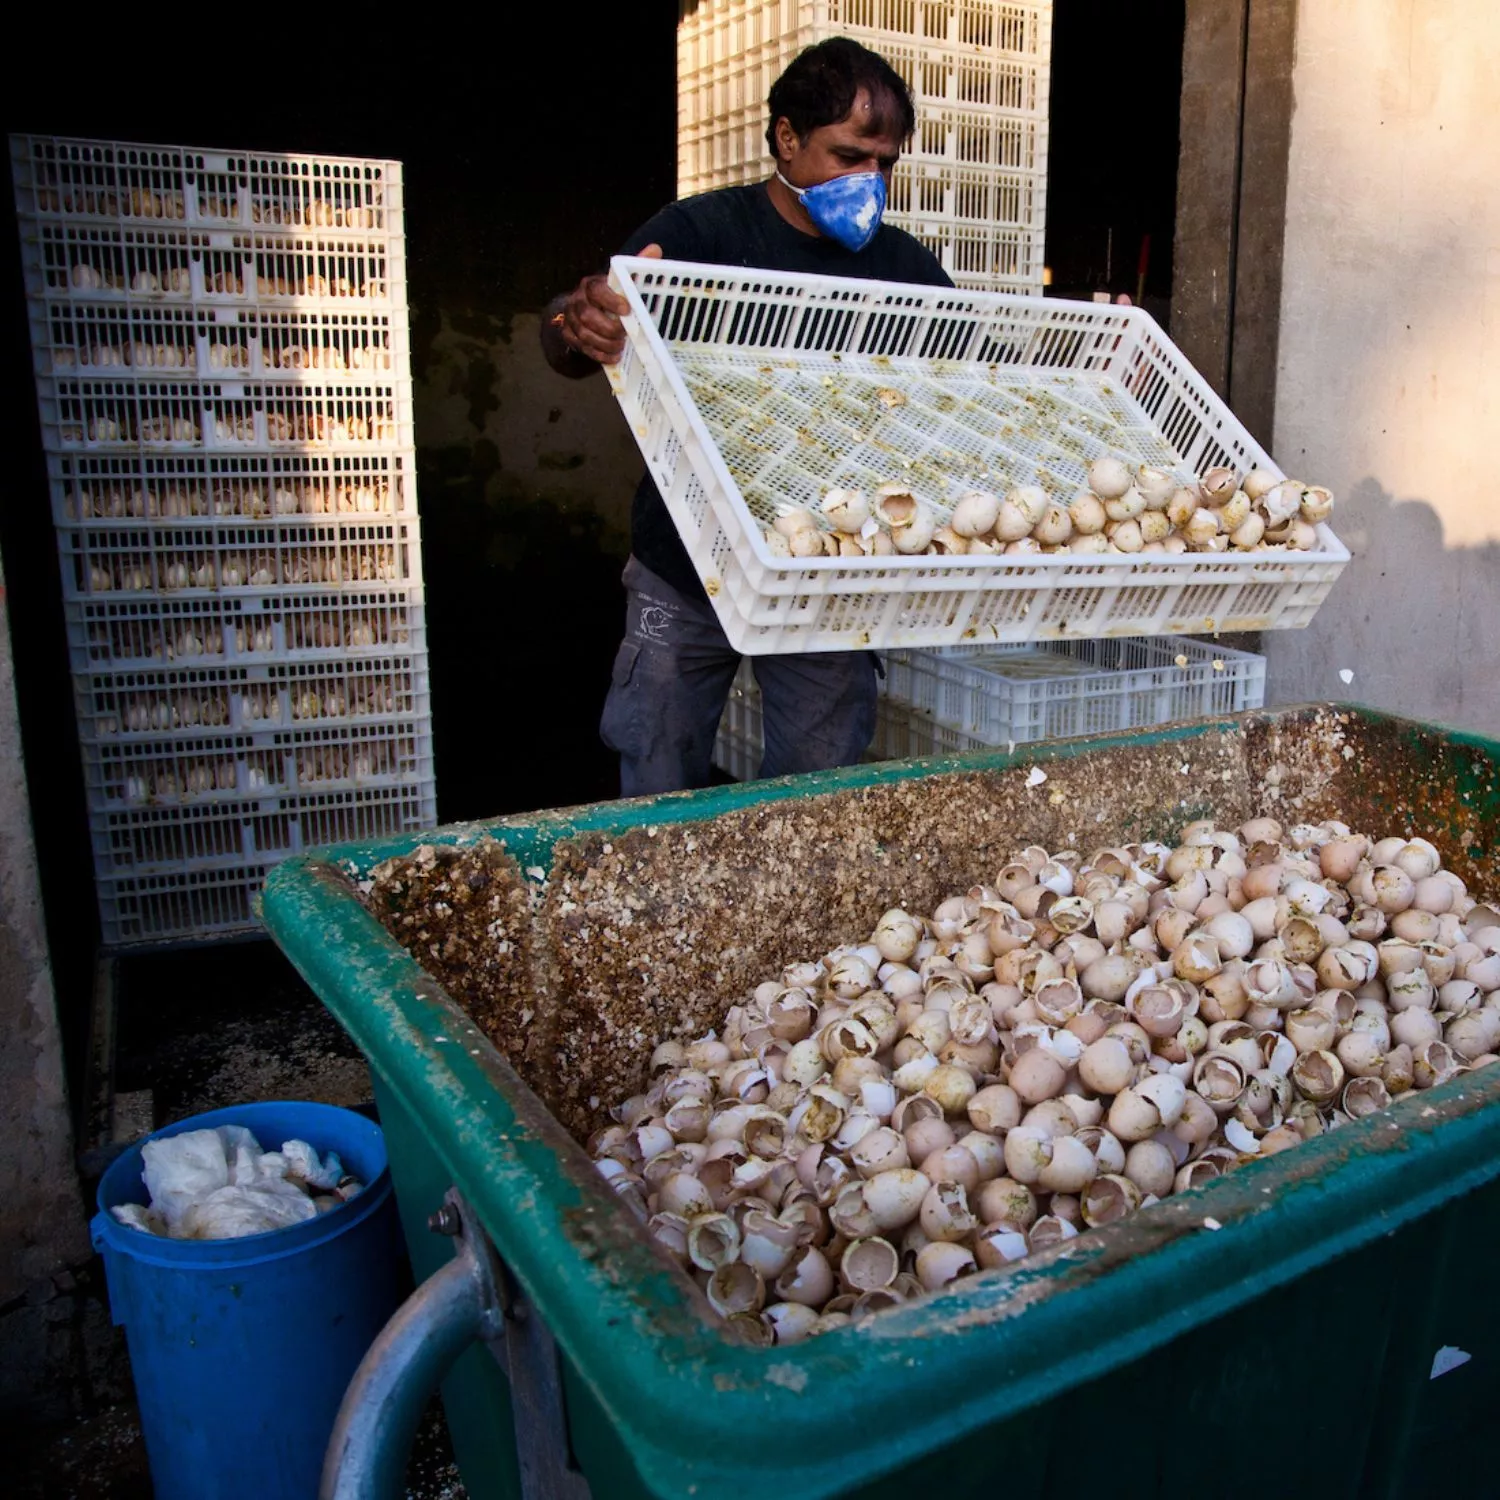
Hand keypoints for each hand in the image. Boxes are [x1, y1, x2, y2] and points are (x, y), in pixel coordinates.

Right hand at [559, 243, 662, 364]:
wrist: (584, 309)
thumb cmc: (609, 294)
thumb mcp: (621, 280)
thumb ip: (635, 266)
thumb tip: (655, 249)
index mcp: (591, 284)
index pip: (596, 289)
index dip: (610, 300)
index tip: (626, 310)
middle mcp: (577, 300)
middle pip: (588, 316)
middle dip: (608, 328)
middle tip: (625, 335)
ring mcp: (570, 318)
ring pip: (585, 334)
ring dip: (605, 344)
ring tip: (620, 347)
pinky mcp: (568, 334)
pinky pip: (582, 347)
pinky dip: (599, 355)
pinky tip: (613, 357)